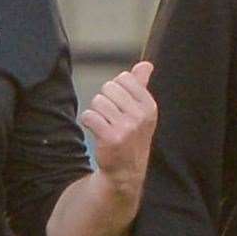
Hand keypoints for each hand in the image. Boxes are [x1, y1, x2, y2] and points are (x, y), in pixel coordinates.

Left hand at [80, 61, 157, 193]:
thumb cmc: (132, 135)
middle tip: (110, 117)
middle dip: (105, 99)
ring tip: (104, 124)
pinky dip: (87, 121)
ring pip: (97, 101)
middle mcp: (140, 116)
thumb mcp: (142, 111)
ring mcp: (126, 128)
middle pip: (108, 87)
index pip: (125, 78)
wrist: (126, 171)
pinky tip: (96, 130)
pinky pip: (89, 115)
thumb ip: (142, 85)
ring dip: (96, 112)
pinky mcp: (110, 138)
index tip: (120, 105)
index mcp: (149, 105)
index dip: (116, 89)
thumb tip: (146, 64)